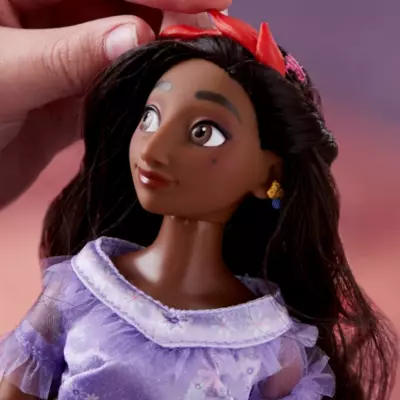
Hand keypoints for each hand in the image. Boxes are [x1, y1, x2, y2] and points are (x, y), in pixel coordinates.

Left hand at [0, 0, 229, 209]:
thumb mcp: (3, 75)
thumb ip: (69, 54)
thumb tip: (139, 36)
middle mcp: (37, 11)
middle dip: (165, 10)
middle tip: (212, 26)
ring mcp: (57, 54)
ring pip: (119, 39)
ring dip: (158, 48)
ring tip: (197, 56)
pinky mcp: (68, 92)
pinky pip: (113, 79)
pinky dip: (140, 83)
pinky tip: (167, 84)